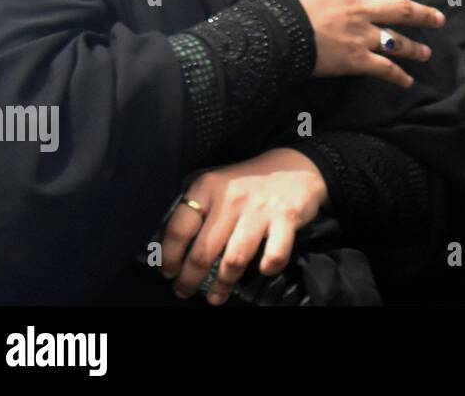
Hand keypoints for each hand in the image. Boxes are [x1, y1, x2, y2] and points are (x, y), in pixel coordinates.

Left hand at [160, 148, 328, 303]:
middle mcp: (232, 198)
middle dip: (189, 279)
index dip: (169, 256)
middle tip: (184, 291)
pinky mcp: (287, 218)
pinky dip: (267, 268)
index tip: (168, 271)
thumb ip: (197, 209)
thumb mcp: (218, 185)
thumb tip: (168, 247)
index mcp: (209, 187)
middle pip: (203, 251)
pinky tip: (262, 271)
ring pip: (234, 259)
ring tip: (215, 297)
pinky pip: (274, 255)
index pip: (179, 228)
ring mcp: (260, 209)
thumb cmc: (249, 183)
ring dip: (223, 284)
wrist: (296, 166)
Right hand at [263, 0, 444, 86]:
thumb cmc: (275, 5)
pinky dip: (397, 76)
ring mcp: (361, 34)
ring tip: (427, 53)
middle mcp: (359, 8)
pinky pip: (383, 68)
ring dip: (415, 48)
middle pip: (400, 9)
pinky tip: (408, 82)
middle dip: (422, 14)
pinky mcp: (357, 59)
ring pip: (397, 40)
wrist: (275, 33)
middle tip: (439, 19)